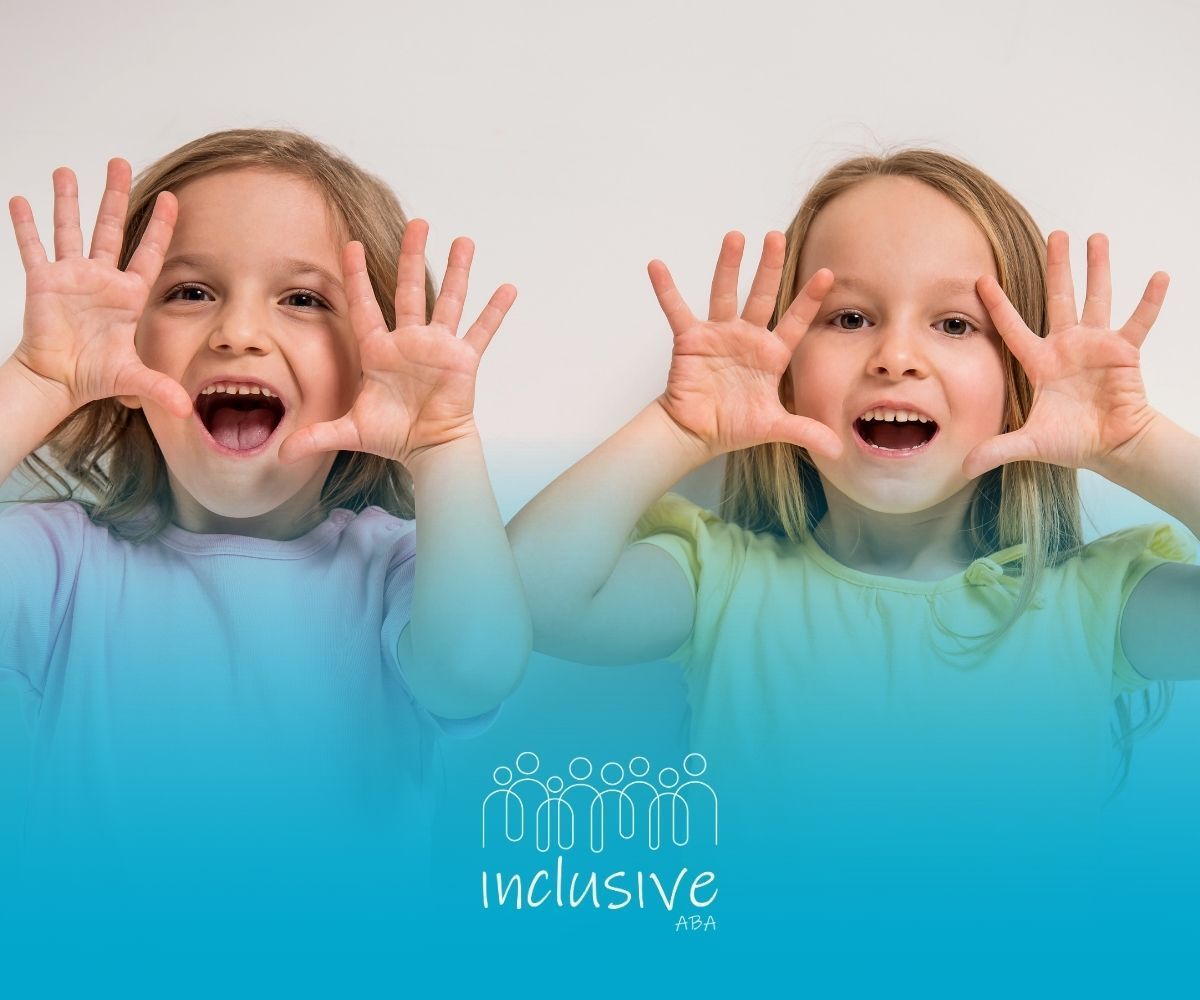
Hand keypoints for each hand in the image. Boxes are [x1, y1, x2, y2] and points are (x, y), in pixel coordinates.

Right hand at [7, 160, 191, 417]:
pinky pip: (33, 247)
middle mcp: (101, 279)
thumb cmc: (94, 375)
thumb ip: (159, 388)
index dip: (160, 226)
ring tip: (68, 171)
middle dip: (114, 195)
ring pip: (70, 229)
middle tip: (118, 162)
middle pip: (109, 228)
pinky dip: (26, 224)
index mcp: (128, 295)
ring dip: (68, 200)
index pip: (148, 252)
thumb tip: (185, 409)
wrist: (58, 381)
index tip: (171, 198)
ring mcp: (71, 277)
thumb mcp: (132, 379)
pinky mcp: (42, 282)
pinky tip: (22, 200)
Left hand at [277, 220, 514, 467]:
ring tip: (464, 241)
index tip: (351, 245)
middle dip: (413, 255)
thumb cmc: (393, 435)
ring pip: (448, 301)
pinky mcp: (463, 360)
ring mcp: (438, 348)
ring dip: (458, 271)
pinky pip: (481, 331)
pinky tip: (508, 288)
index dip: (356, 276)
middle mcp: (409, 341)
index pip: (364, 306)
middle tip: (417, 223)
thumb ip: (318, 435)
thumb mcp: (350, 432)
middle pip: (410, 289)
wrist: (428, 449)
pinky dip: (494, 311)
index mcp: (379, 351)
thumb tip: (283, 454)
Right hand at [648, 231, 841, 460]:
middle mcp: (747, 337)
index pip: (795, 322)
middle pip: (762, 295)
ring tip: (734, 236)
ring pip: (725, 293)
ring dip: (728, 265)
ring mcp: (718, 335)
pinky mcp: (690, 340)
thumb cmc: (733, 425)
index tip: (826, 274)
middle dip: (769, 267)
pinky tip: (657, 265)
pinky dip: (667, 289)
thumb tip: (837, 449)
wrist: (696, 433)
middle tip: (776, 236)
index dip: (809, 299)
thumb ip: (804, 430)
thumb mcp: (773, 426)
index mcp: (771, 354)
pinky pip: (677, 310)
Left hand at [963, 232, 1167, 478]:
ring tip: (1097, 238)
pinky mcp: (1124, 352)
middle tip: (1056, 233)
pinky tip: (1158, 276)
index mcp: (1040, 362)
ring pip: (1097, 298)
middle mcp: (1066, 346)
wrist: (1111, 448)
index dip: (997, 305)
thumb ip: (997, 449)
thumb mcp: (1029, 444)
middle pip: (1058, 298)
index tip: (981, 279)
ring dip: (1098, 269)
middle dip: (1057, 268)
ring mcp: (1096, 345)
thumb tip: (962, 468)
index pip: (1012, 328)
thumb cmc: (1070, 442)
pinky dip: (1149, 301)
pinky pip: (1138, 322)